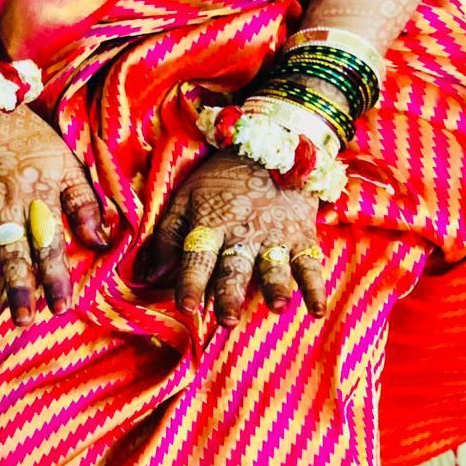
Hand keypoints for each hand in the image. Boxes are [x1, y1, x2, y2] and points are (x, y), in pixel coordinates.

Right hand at [0, 105, 109, 324]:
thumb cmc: (26, 138)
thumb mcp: (65, 161)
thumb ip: (85, 203)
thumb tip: (102, 240)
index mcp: (37, 197)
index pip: (49, 244)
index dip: (56, 277)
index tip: (61, 307)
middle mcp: (4, 207)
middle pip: (12, 254)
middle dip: (18, 289)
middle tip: (24, 321)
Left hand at [135, 151, 326, 325]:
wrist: (273, 145)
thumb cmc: (221, 180)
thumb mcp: (186, 198)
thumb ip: (166, 237)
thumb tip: (147, 276)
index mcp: (211, 225)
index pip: (198, 259)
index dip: (191, 282)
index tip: (187, 307)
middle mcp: (243, 234)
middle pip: (235, 268)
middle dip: (231, 294)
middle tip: (228, 320)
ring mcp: (275, 236)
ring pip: (274, 266)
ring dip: (277, 287)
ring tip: (278, 307)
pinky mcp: (302, 236)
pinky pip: (311, 265)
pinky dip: (316, 289)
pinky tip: (317, 311)